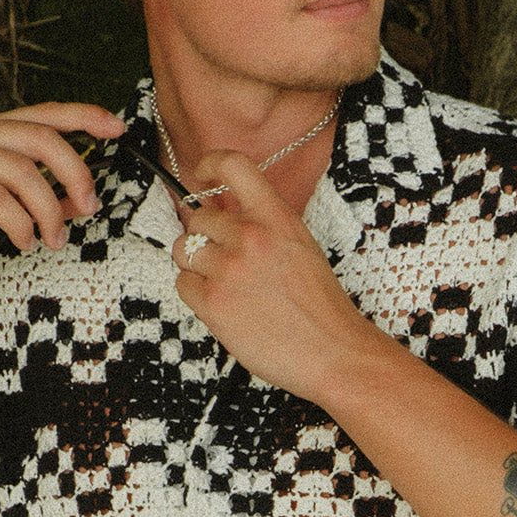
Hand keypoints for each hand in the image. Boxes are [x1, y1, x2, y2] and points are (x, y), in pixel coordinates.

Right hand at [0, 101, 126, 281]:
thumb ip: (35, 196)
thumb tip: (82, 199)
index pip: (44, 114)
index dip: (84, 116)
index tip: (118, 128)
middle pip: (41, 138)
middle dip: (75, 175)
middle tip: (89, 208)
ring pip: (22, 171)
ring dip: (48, 211)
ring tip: (51, 239)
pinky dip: (18, 222)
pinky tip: (23, 240)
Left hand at [171, 154, 391, 404]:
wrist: (334, 352)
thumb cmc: (320, 307)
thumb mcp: (300, 247)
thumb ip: (264, 226)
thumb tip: (222, 215)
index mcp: (276, 217)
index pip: (233, 166)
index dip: (209, 165)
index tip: (201, 175)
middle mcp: (250, 237)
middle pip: (197, 219)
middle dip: (204, 238)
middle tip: (224, 261)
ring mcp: (229, 269)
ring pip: (183, 251)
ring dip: (196, 266)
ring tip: (224, 285)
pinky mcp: (214, 303)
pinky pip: (182, 285)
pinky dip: (197, 295)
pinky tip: (224, 306)